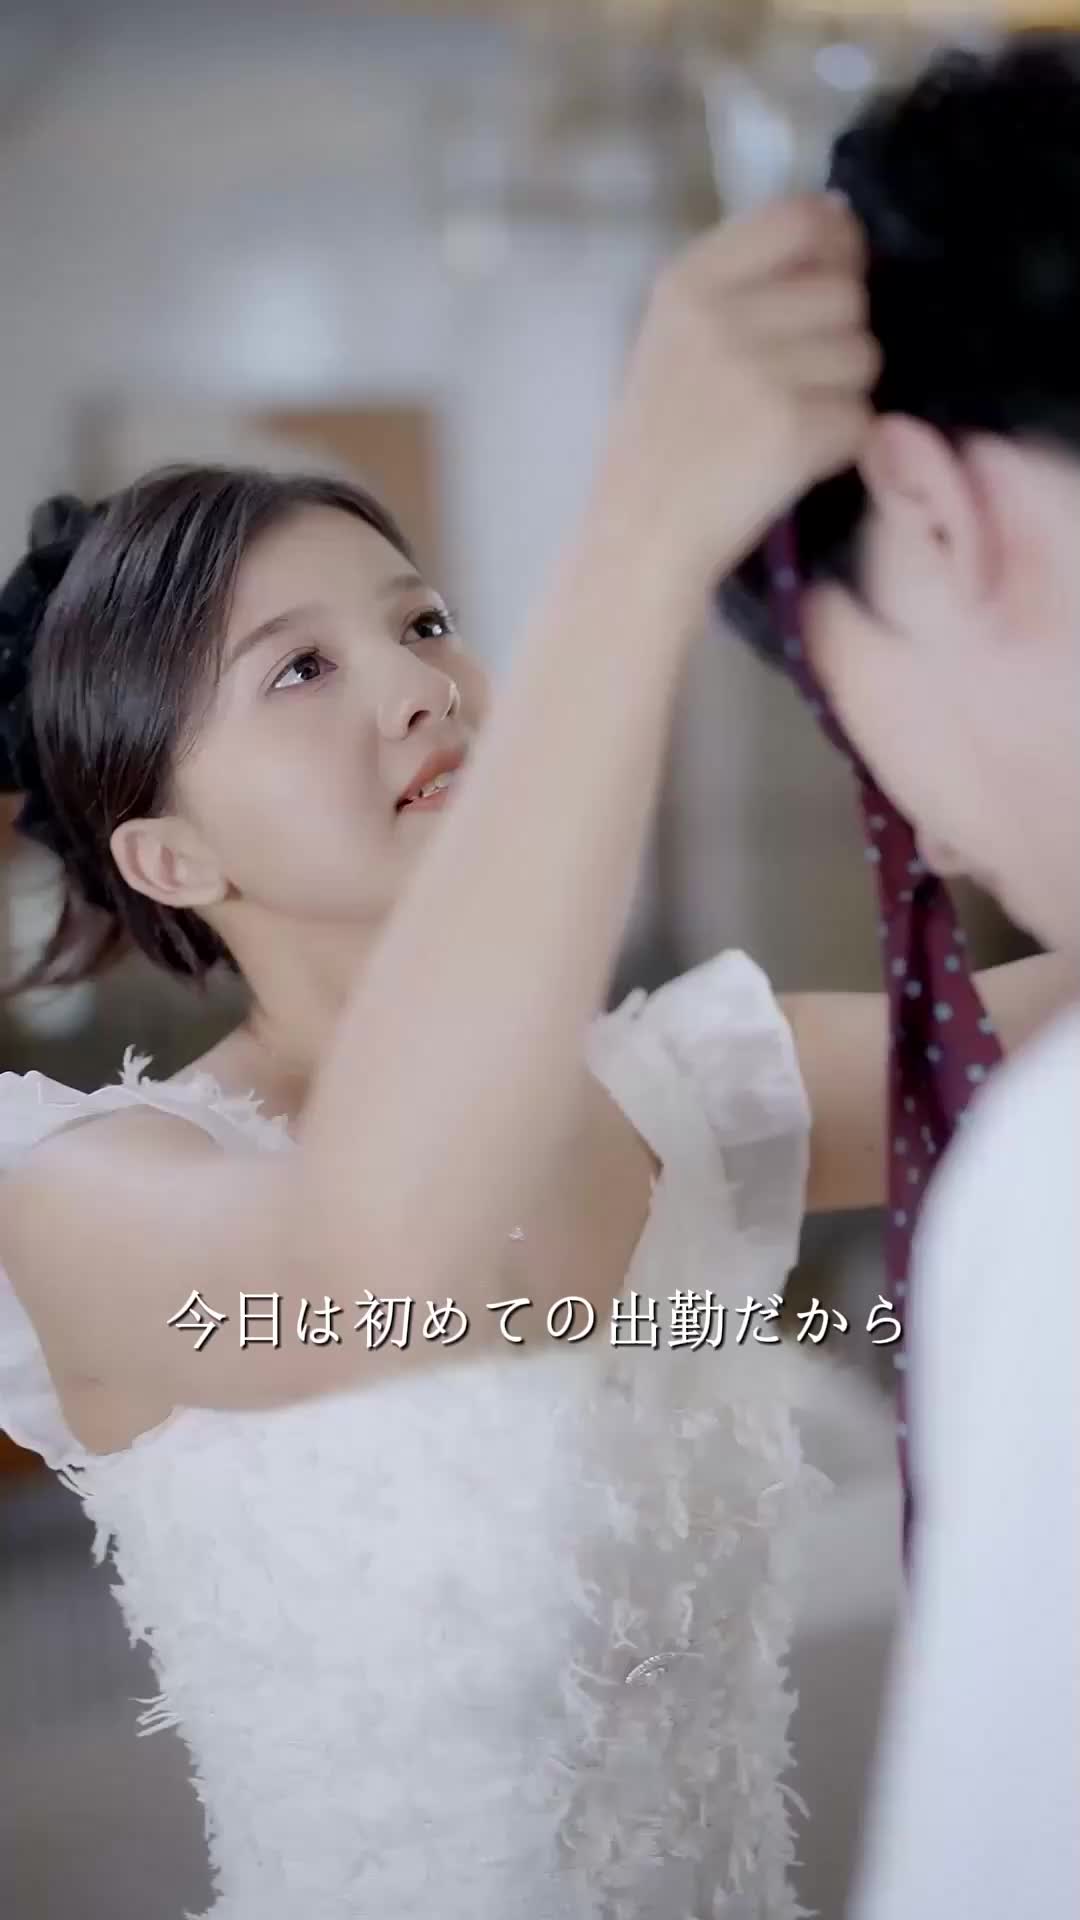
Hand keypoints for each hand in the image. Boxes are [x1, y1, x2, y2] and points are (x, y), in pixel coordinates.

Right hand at [592, 194, 879, 586]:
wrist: (638, 539)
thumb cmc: (661, 443)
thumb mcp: (677, 337)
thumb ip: (746, 283)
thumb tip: (841, 223)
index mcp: (689, 282)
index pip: (799, 218)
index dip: (838, 243)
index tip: (836, 276)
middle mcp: (722, 316)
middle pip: (845, 294)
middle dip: (840, 339)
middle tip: (798, 385)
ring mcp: (759, 372)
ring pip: (864, 356)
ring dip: (845, 394)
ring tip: (790, 426)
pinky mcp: (793, 430)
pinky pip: (862, 417)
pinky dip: (842, 446)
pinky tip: (794, 463)